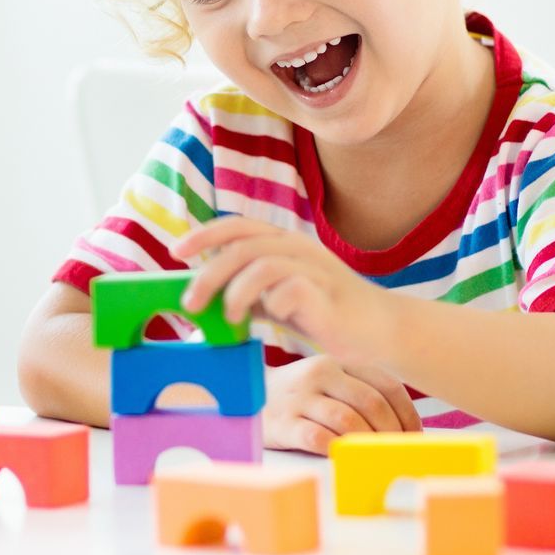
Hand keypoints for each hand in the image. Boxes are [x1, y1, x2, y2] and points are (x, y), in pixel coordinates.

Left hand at [171, 217, 401, 364]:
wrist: (378, 329)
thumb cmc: (324, 312)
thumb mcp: (278, 298)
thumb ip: (248, 293)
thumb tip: (204, 299)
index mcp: (284, 243)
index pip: (238, 226)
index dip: (204, 235)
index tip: (176, 251)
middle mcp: (297, 248)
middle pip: (242, 247)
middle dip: (209, 274)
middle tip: (190, 304)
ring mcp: (314, 269)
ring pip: (262, 265)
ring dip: (235, 293)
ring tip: (230, 318)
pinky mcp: (327, 295)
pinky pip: (291, 290)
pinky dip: (273, 305)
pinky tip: (273, 320)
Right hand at [261, 354, 422, 454]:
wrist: (247, 398)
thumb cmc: (300, 396)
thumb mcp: (329, 382)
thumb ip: (360, 393)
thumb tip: (403, 429)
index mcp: (339, 363)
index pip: (386, 385)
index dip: (407, 414)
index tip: (414, 436)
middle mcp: (321, 375)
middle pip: (371, 403)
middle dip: (392, 432)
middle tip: (398, 453)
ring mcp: (301, 398)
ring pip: (347, 420)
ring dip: (368, 443)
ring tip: (377, 459)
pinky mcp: (283, 423)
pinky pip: (317, 438)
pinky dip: (338, 451)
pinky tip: (346, 459)